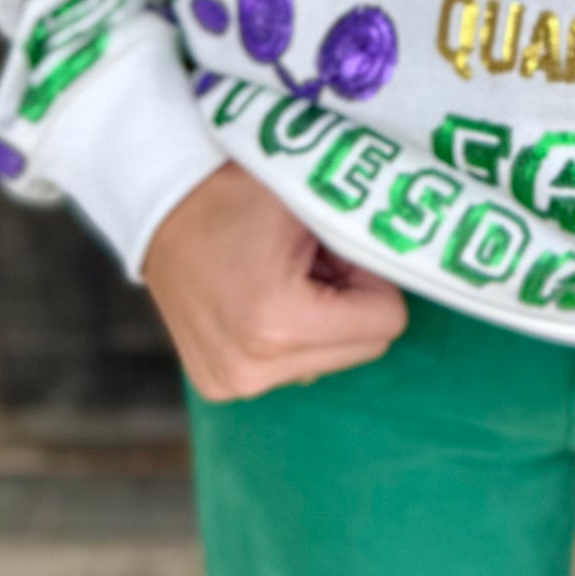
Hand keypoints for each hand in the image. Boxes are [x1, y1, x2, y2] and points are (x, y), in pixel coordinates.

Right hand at [142, 161, 407, 400]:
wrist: (159, 203)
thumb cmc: (237, 189)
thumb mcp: (312, 201)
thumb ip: (367, 237)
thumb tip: (415, 262)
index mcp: (277, 323)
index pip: (386, 322)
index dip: (369, 275)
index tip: (331, 246)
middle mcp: (251, 368)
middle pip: (364, 348)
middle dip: (349, 301)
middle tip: (308, 258)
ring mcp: (231, 383)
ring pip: (331, 359)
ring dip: (322, 318)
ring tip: (278, 274)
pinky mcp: (219, 386)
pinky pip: (294, 366)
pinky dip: (291, 333)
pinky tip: (258, 297)